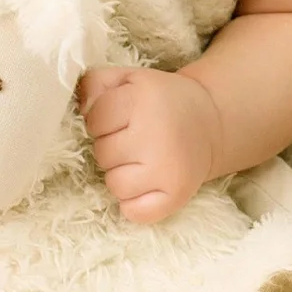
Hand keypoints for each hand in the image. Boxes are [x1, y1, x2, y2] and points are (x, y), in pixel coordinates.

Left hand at [78, 65, 220, 223]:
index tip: (122, 117)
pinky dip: (135, 204)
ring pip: (114, 185)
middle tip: (136, 138)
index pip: (95, 118)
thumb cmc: (161, 100)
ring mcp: (167, 168)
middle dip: (113, 146)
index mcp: (144, 99)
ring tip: (142, 160)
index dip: (103, 119)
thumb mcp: (131, 79)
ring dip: (122, 174)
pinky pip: (133, 213)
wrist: (212, 122)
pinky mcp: (176, 195)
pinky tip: (147, 184)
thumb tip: (79, 106)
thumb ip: (96, 83)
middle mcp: (156, 134)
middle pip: (102, 153)